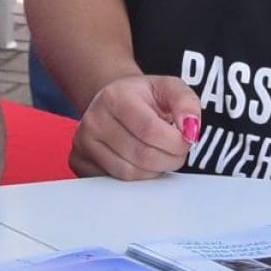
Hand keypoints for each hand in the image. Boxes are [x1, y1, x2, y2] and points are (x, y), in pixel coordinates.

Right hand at [70, 73, 201, 180]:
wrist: (113, 100)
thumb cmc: (143, 97)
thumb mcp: (169, 88)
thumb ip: (187, 103)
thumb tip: (190, 130)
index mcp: (115, 97)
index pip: (150, 130)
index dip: (175, 142)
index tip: (185, 140)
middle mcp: (94, 119)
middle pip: (142, 156)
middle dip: (169, 159)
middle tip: (176, 151)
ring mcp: (84, 143)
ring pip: (130, 174)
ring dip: (154, 170)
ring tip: (159, 154)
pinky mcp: (80, 162)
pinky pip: (116, 182)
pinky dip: (137, 178)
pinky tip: (141, 162)